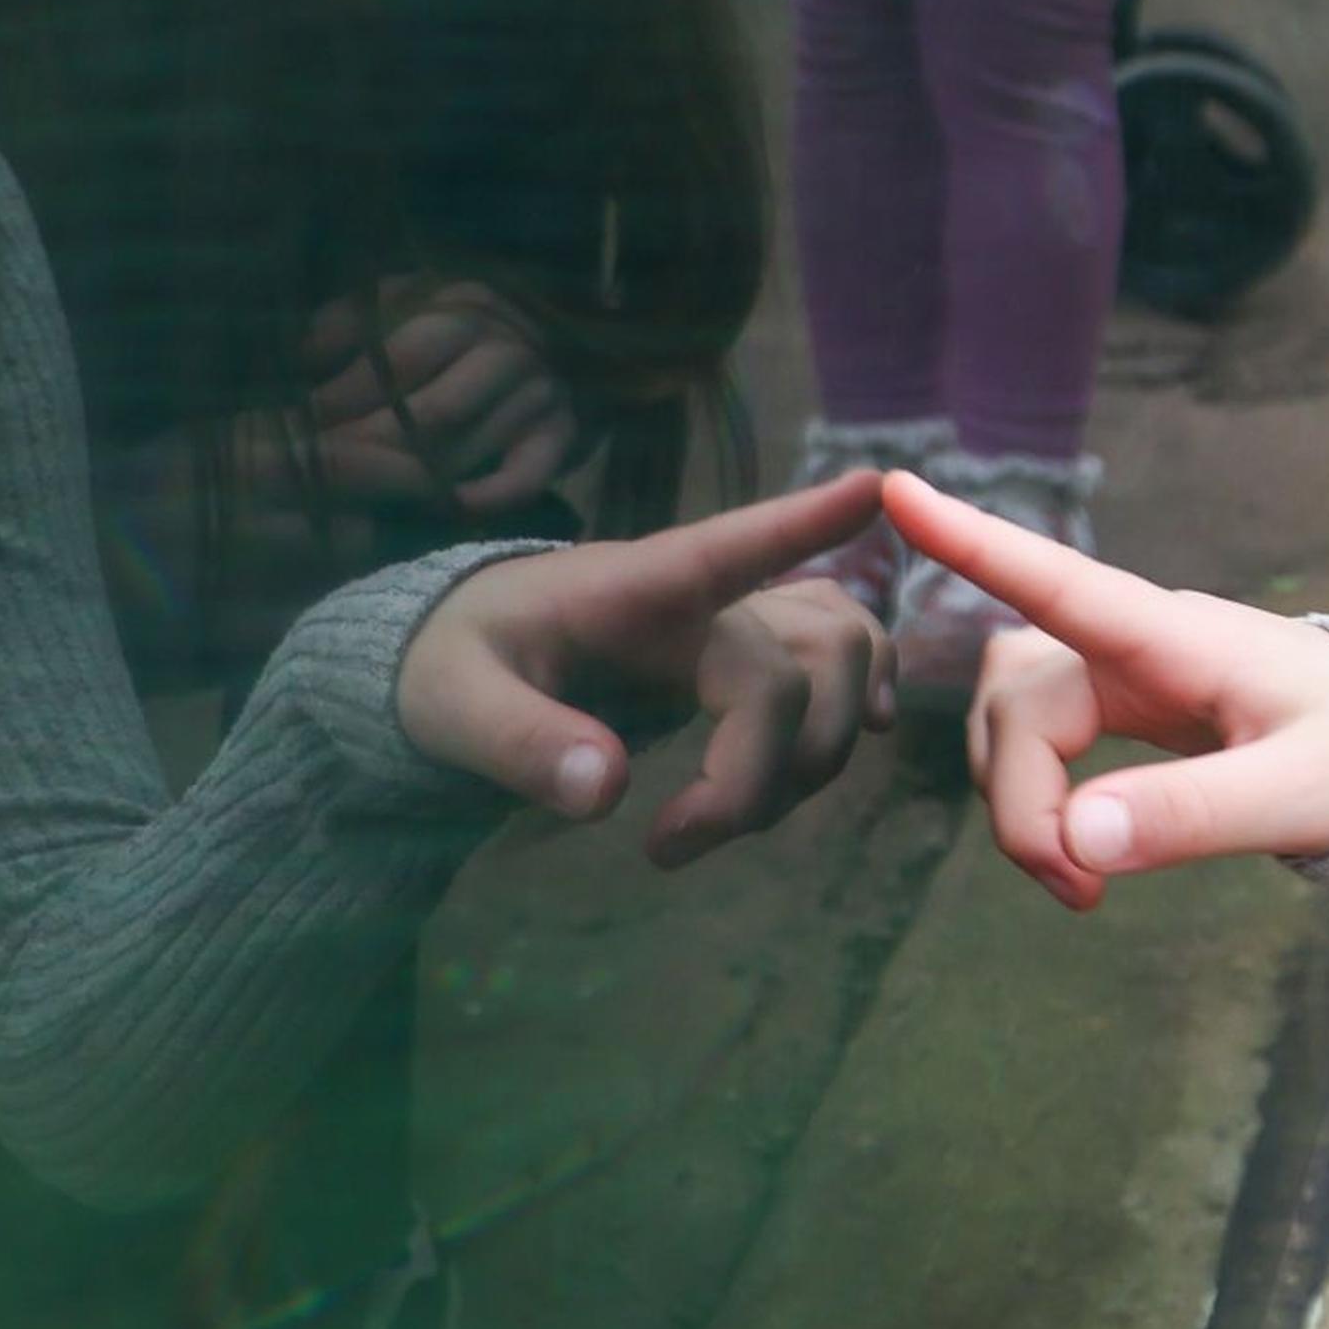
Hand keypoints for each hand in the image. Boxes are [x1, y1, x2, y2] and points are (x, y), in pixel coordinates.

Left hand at [299, 277, 586, 515]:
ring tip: (365, 495)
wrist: (551, 342)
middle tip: (327, 473)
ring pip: (469, 448)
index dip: (347, 395)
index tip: (301, 425)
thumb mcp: (401, 303)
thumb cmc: (450, 330)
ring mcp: (541, 392)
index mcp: (464, 306)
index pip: (400, 358)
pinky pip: (522, 478)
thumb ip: (352, 322)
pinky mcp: (562, 436)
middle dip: (373, 446)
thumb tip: (305, 357)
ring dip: (414, 479)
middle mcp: (509, 347)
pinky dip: (485, 498)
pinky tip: (444, 509)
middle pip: (433, 412)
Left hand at [397, 471, 896, 866]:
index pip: (731, 547)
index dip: (805, 524)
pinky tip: (868, 730)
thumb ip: (519, 740)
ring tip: (726, 819)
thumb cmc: (463, 662)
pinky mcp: (758, 652)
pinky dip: (870, 689)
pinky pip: (850, 653)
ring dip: (817, 756)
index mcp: (640, 588)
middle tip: (671, 843)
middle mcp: (712, 597)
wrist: (474, 660)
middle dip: (767, 772)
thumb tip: (604, 792)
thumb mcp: (453, 701)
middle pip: (805, 665)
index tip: (875, 485)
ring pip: (846, 662)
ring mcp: (745, 619)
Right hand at [886, 471, 1328, 911]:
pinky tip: (1079, 852)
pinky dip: (1034, 800)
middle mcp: (1134, 642)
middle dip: (1021, 808)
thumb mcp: (1300, 794)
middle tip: (1081, 892)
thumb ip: (1196, 813)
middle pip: (1018, 706)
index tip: (896, 489)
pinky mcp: (1115, 704)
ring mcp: (1119, 672)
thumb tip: (1078, 840)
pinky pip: (1032, 737)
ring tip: (1083, 884)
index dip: (975, 544)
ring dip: (1019, 805)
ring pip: (1009, 721)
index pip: (1061, 582)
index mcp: (1179, 637)